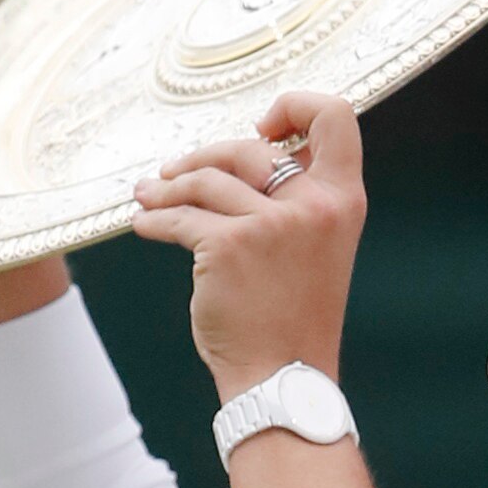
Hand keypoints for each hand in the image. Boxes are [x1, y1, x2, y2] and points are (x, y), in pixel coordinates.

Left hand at [133, 90, 366, 404]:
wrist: (281, 381)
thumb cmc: (293, 320)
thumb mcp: (316, 249)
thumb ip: (297, 202)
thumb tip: (245, 156)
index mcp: (344, 202)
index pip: (335, 117)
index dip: (294, 106)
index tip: (262, 127)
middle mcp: (313, 206)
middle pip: (249, 147)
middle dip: (203, 157)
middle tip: (176, 174)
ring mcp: (271, 225)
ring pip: (205, 180)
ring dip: (167, 187)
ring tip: (148, 196)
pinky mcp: (228, 246)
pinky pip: (178, 218)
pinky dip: (154, 220)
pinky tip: (143, 223)